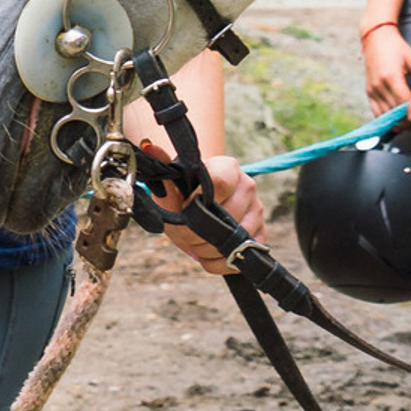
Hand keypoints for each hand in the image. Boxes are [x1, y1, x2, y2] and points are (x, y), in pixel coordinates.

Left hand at [152, 153, 264, 272]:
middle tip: (184, 234)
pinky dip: (220, 263)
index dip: (198, 202)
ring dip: (207, 250)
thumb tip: (149, 148)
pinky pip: (242, 257)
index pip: (220, 183)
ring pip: (235, 240)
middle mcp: (248, 186)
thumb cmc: (185, 194)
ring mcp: (258, 210)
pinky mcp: (262, 234)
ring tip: (194, 244)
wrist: (200, 205)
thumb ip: (163, 172)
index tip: (185, 208)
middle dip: (198, 234)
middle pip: (227, 217)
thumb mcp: (171, 187)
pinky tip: (207, 255)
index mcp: (227, 168)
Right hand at [360, 22, 410, 115]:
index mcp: (391, 77)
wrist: (376, 39)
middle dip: (410, 120)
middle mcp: (379, 86)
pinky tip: (397, 123)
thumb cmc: (398, 48)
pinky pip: (375, 110)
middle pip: (394, 112)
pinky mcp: (368, 91)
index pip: (404, 103)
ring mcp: (372, 89)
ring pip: (384, 114)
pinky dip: (385, 119)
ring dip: (398, 122)